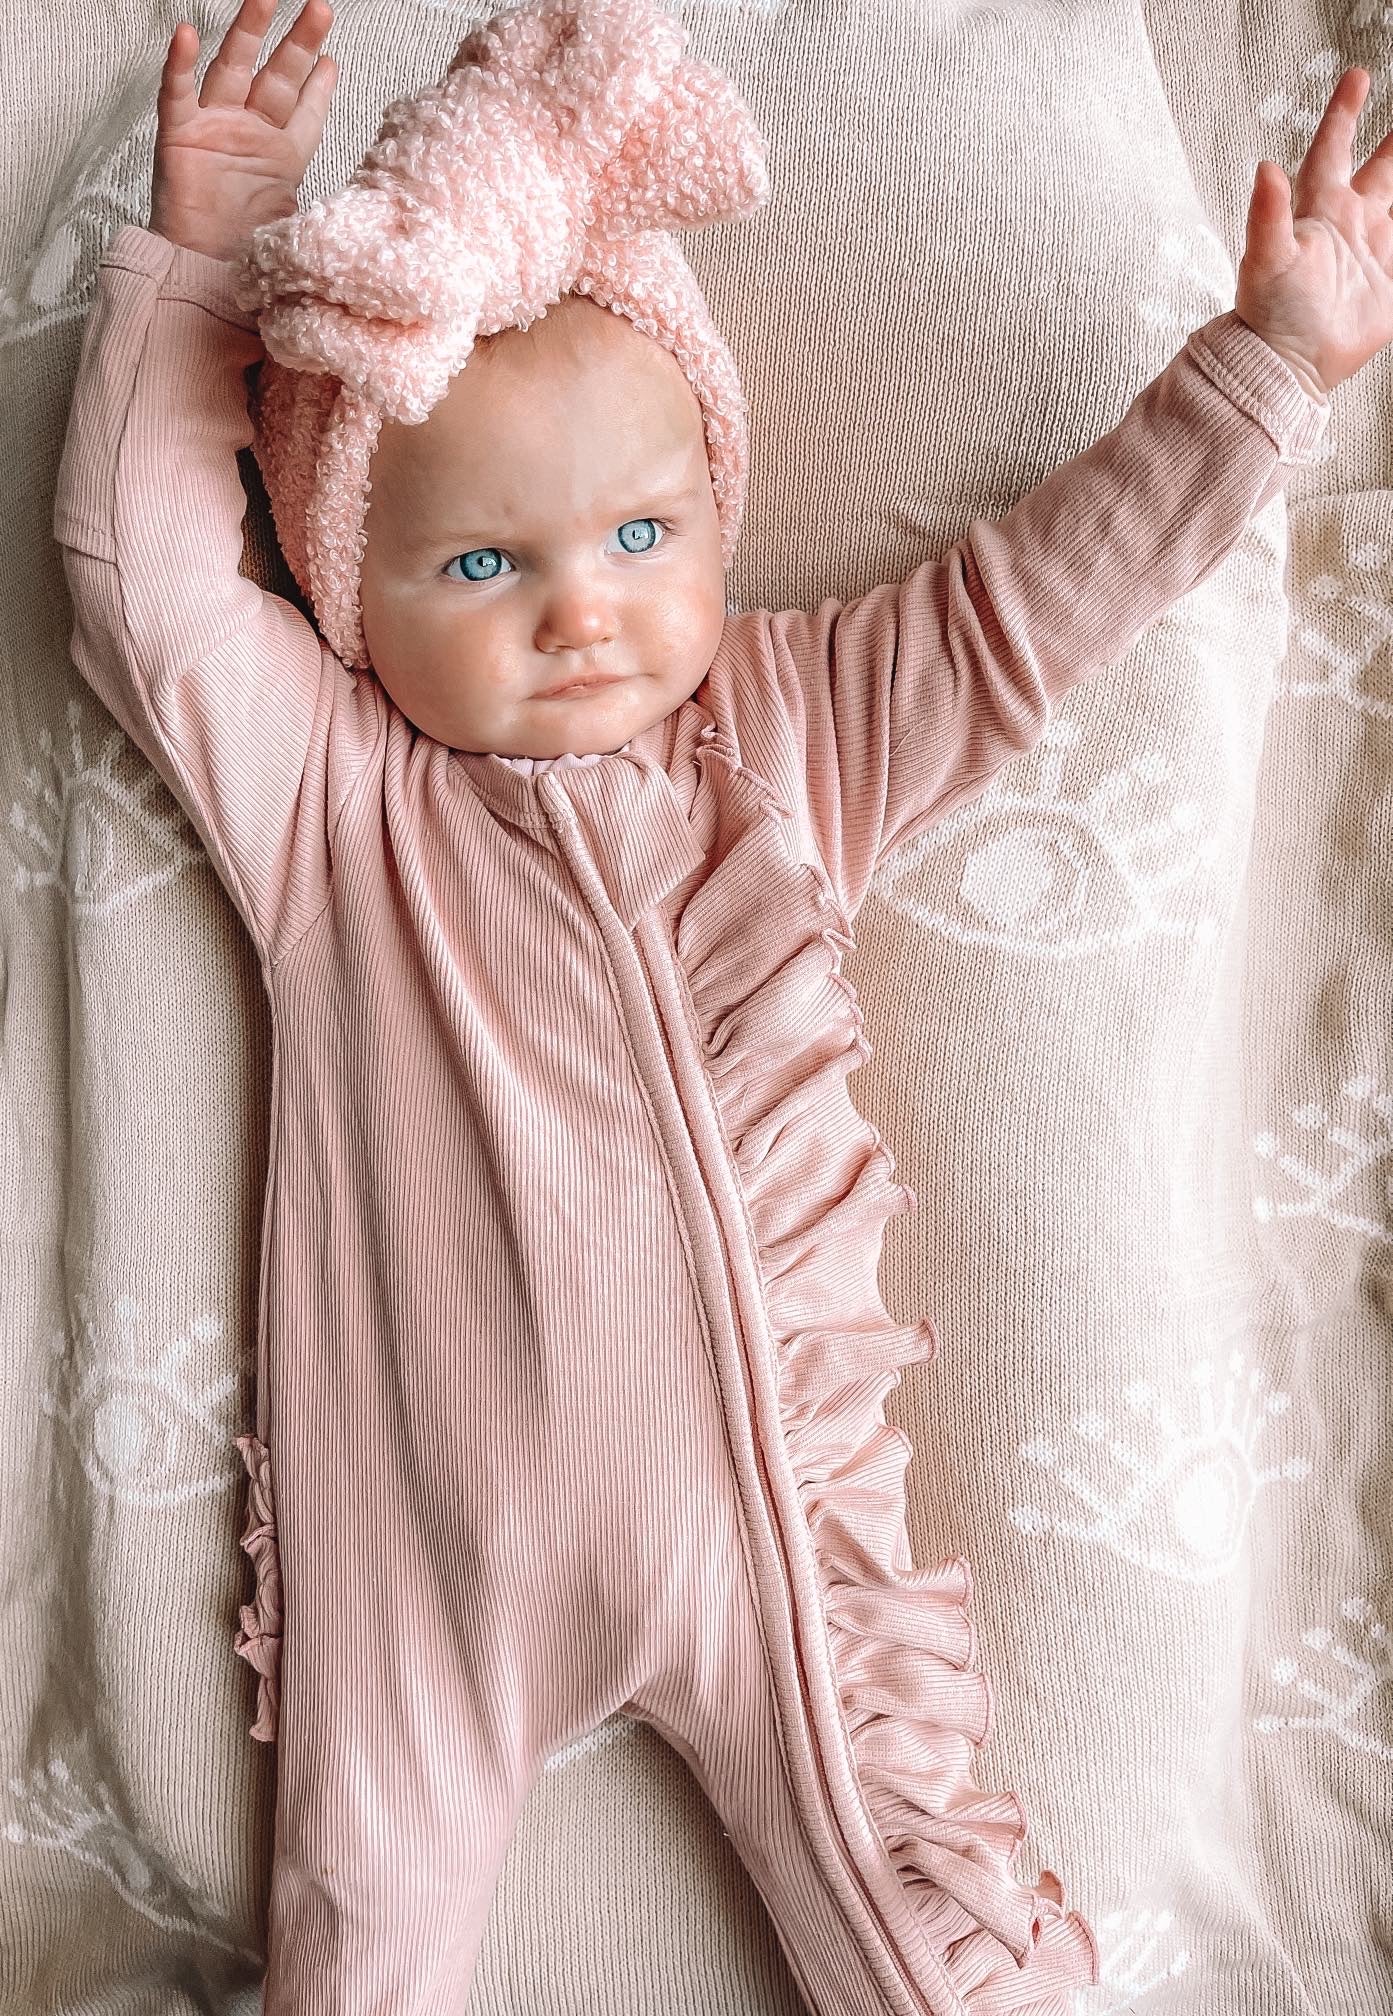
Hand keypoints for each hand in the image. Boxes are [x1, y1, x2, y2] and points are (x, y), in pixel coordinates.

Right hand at [150, 0, 337, 261]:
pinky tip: (185, 33)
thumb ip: (326, 211)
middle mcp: (250, 134)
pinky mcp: (179, 138)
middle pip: (278, 77)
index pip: (305, 111)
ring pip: (232, 68)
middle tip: (322, 8)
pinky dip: (178, 65)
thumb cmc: (247, 260)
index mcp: (281, 157)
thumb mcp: (299, 227)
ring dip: (248, 31)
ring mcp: (214, 130)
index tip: (333, 59)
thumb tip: (370, 219)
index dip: (319, 85)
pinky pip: (177, 94)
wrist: (204, 281)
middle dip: (300, 42)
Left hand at [1236, 66, 1392, 401]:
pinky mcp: (1387, 279)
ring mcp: (1370, 249)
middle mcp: (1346, 222)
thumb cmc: (1268, 314)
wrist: (1290, 365)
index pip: (1332, 148)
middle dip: (1392, 139)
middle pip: (1377, 167)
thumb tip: (1265, 167)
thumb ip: (1266, 213)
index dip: (1343, 114)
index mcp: (1318, 209)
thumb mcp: (1265, 259)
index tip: (1358, 78)